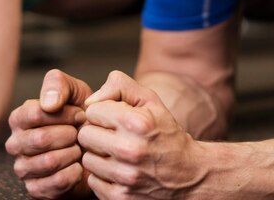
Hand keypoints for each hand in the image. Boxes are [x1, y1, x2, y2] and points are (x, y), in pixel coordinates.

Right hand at [6, 69, 92, 198]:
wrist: (96, 146)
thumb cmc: (80, 115)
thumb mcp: (73, 91)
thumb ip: (57, 84)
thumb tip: (49, 104)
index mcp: (19, 118)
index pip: (36, 114)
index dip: (64, 114)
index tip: (80, 114)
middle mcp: (15, 143)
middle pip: (41, 139)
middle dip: (69, 135)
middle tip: (81, 133)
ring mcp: (23, 168)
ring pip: (48, 161)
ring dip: (72, 154)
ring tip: (79, 148)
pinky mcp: (35, 189)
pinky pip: (54, 183)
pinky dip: (73, 174)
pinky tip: (78, 166)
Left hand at [79, 71, 207, 198]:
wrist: (189, 175)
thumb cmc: (165, 133)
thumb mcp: (150, 100)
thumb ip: (119, 86)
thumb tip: (90, 101)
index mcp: (137, 123)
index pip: (92, 111)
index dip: (103, 112)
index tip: (115, 119)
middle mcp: (130, 150)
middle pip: (85, 135)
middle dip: (96, 133)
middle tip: (113, 136)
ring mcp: (125, 177)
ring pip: (87, 159)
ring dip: (99, 156)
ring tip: (117, 154)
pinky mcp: (120, 198)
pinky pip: (92, 181)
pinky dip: (103, 176)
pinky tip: (119, 171)